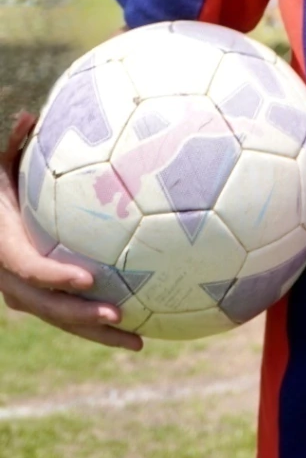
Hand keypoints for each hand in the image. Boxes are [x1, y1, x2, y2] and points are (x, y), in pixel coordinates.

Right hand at [0, 111, 142, 349]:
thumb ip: (14, 147)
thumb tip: (28, 115)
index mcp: (4, 249)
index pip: (30, 269)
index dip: (57, 277)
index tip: (88, 278)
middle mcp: (11, 281)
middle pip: (48, 308)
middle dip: (83, 316)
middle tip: (121, 316)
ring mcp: (24, 296)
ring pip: (61, 322)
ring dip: (97, 334)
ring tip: (139, 341)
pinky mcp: (39, 302)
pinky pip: (68, 319)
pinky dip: (96, 328)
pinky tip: (139, 333)